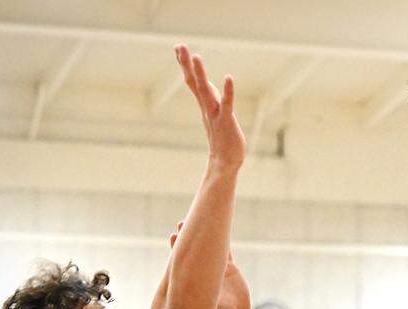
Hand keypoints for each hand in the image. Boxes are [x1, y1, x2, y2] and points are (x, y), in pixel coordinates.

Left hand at [169, 222, 248, 308]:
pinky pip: (225, 252)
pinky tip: (220, 228)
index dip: (176, 247)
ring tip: (197, 219)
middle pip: (194, 249)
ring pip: (209, 247)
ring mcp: (216, 269)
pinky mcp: (229, 269)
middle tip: (181, 223)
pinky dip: (222, 241)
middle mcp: (203, 272)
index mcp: (194, 279)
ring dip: (204, 235)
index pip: (183, 259)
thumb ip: (199, 302)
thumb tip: (187, 298)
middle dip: (187, 236)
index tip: (173, 236)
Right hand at [175, 45, 244, 170]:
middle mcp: (207, 107)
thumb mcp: (214, 118)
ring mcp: (215, 115)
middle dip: (187, 64)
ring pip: (206, 91)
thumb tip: (208, 90)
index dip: (186, 65)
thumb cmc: (222, 141)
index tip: (179, 48)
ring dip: (200, 74)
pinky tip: (229, 77)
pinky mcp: (227, 122)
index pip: (192, 82)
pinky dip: (228, 91)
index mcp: (204, 105)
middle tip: (180, 45)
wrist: (225, 164)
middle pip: (195, 83)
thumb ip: (211, 103)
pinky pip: (227, 104)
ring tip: (196, 56)